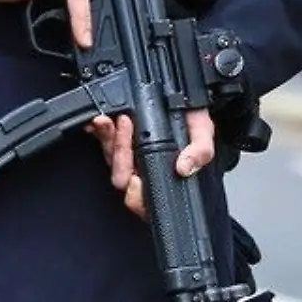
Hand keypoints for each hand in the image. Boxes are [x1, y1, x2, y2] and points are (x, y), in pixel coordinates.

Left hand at [86, 109, 216, 219]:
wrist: (186, 100)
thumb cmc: (193, 120)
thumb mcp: (203, 132)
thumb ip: (199, 151)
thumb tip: (184, 168)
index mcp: (162, 177)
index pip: (144, 200)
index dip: (136, 195)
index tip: (136, 179)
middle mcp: (142, 171)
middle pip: (121, 177)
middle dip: (121, 152)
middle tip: (129, 128)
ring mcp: (127, 156)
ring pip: (110, 158)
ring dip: (109, 138)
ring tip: (114, 120)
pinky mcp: (116, 139)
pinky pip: (102, 141)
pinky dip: (99, 132)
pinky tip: (100, 123)